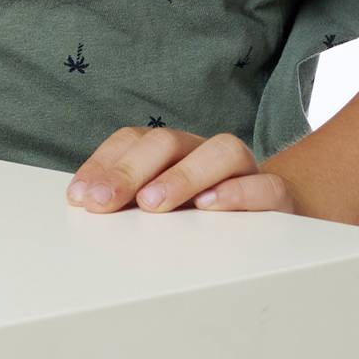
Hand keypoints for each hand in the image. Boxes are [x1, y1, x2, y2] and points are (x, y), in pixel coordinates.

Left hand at [65, 126, 298, 215]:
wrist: (274, 217)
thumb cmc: (201, 212)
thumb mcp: (159, 205)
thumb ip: (127, 198)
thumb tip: (83, 204)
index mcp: (171, 149)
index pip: (131, 141)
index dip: (103, 164)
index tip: (79, 196)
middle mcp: (204, 150)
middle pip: (166, 142)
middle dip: (129, 171)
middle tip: (103, 201)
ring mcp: (244, 169)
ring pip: (219, 151)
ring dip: (181, 176)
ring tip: (152, 204)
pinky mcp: (278, 195)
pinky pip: (265, 185)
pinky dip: (236, 194)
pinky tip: (209, 207)